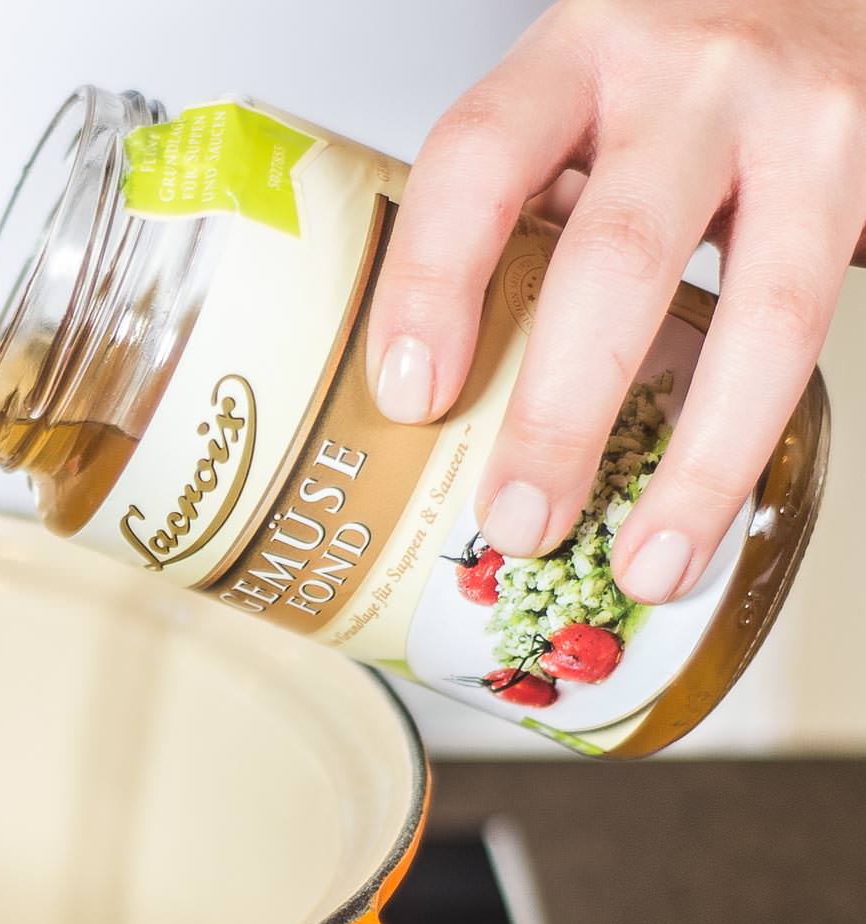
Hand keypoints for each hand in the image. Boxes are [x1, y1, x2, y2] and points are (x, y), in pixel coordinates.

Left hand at [367, 0, 865, 602]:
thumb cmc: (685, 59)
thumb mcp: (586, 93)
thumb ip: (532, 197)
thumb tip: (443, 380)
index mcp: (581, 53)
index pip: (480, 159)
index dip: (434, 280)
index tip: (411, 395)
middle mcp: (700, 79)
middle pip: (619, 257)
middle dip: (564, 411)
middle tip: (519, 518)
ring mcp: (812, 127)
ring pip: (766, 313)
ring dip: (701, 459)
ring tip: (650, 559)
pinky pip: (829, 322)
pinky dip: (771, 425)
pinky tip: (728, 498)